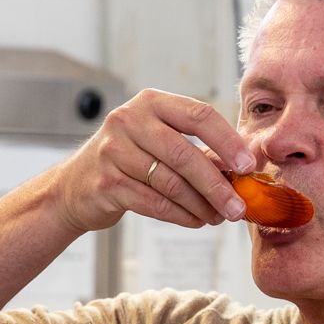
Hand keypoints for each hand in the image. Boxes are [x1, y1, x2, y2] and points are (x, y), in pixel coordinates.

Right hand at [50, 89, 258, 232]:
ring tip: (219, 216)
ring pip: (170, 182)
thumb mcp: (156, 141)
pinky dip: (180, 215)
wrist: (74, 187)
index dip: (228, 141)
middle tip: (238, 205)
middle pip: (184, 153)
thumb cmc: (126, 161)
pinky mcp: (107, 183)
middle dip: (217, 184)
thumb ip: (194, 148)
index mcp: (150, 102)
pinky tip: (195, 221)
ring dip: (201, 204)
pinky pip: (154, 202)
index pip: (198, 115)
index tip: (249, 165)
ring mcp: (114, 151)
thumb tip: (241, 171)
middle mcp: (128, 121)